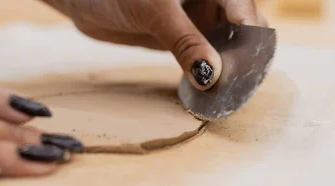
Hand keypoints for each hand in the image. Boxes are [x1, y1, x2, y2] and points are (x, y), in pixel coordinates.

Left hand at [41, 0, 267, 90]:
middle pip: (242, 24)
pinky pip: (206, 55)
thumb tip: (212, 75)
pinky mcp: (185, 37)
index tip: (248, 62)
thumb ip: (185, 41)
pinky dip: (209, 70)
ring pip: (227, 42)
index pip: (242, 4)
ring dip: (229, 64)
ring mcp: (198, 18)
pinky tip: (207, 86)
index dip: (249, 31)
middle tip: (238, 80)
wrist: (84, 0)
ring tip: (226, 88)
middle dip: (244, 50)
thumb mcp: (154, 12)